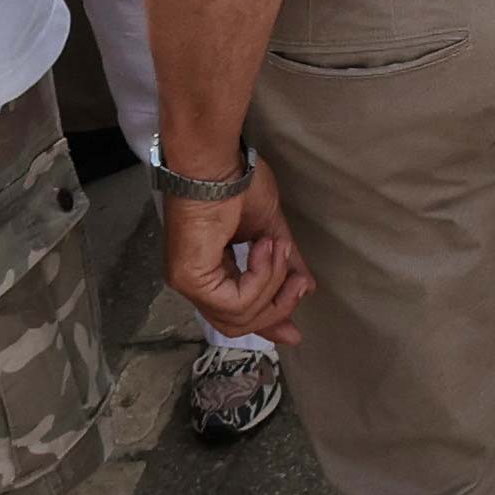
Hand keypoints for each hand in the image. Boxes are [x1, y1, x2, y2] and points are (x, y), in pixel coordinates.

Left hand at [160, 154, 312, 343]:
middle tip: (301, 283)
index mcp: (208, 270)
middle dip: (278, 307)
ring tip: (279, 248)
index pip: (236, 313)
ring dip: (272, 284)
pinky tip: (264, 248)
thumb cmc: (236, 181)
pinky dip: (260, 279)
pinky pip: (235, 302)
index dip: (268, 323)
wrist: (216, 161)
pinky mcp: (191, 279)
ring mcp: (188, 282)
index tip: (295, 333)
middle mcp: (194, 281)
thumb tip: (306, 286)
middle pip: (238, 324)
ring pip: (239, 318)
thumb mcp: (269, 230)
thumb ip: (284, 263)